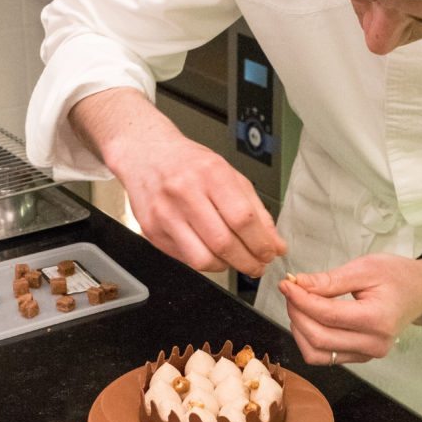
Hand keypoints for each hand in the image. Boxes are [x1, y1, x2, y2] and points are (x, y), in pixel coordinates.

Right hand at [70, 89, 285, 275]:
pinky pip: (185, 259)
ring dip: (226, 267)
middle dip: (248, 262)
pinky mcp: (151, 231)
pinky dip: (205, 262)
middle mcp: (184, 192)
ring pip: (202, 259)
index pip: (242, 218)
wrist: (146, 155)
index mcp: (210, 173)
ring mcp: (165, 214)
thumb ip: (255, 210)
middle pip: (224, 242)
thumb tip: (274, 244)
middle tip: (258, 266)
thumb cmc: (189, 164)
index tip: (271, 253)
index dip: (261, 243)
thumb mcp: (229, 175)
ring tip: (235, 261)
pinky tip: (212, 253)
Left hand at [278, 254, 421, 364]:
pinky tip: (309, 318)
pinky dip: (309, 339)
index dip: (300, 299)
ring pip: (316, 353)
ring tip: (299, 304)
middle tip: (291, 291)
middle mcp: (373, 344)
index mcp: (377, 319)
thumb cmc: (397, 276)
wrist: (421, 291)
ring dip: (299, 329)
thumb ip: (330, 280)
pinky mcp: (360, 358)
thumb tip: (297, 284)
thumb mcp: (365, 268)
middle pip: (318, 338)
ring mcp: (367, 355)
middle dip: (296, 313)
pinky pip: (325, 357)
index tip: (287, 283)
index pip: (326, 315)